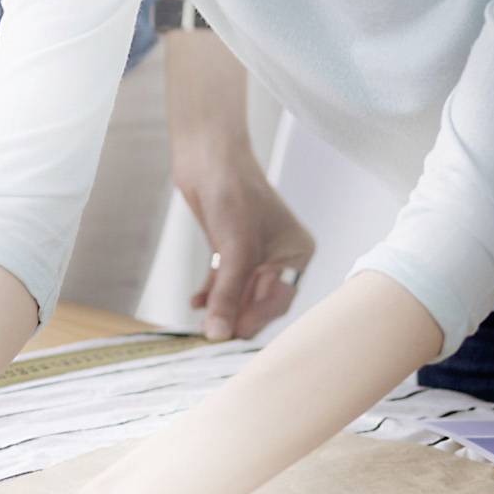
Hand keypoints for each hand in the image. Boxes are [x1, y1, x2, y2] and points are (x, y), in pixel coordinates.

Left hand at [176, 151, 314, 340]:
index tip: (230, 337)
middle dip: (236, 315)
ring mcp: (254, 251)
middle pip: (258, 299)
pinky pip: (224, 279)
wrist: (208, 157)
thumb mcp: (235, 252)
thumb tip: (218, 334)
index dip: (255, 320)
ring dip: (221, 305)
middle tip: (213, 332)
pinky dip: (211, 291)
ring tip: (202, 319)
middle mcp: (280, 254)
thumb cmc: (233, 193)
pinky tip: (196, 301)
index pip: (279, 300)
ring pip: (239, 291)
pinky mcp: (230, 246)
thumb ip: (227, 296)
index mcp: (297, 253)